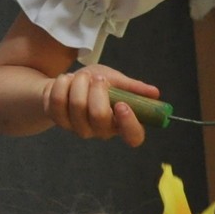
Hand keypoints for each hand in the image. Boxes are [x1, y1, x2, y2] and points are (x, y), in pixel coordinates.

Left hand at [42, 65, 158, 147]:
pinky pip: (59, 100)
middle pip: (100, 116)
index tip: (121, 104)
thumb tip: (155, 93)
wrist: (67, 83)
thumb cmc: (95, 84)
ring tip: (82, 77)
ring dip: (80, 82)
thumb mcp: (116, 80)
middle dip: (98, 89)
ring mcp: (79, 128)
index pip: (133, 136)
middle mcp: (101, 131)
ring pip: (78, 105)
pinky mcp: (60, 121)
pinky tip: (66, 81)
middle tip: (98, 78)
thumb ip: (133, 88)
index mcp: (121, 122)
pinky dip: (63, 83)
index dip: (129, 124)